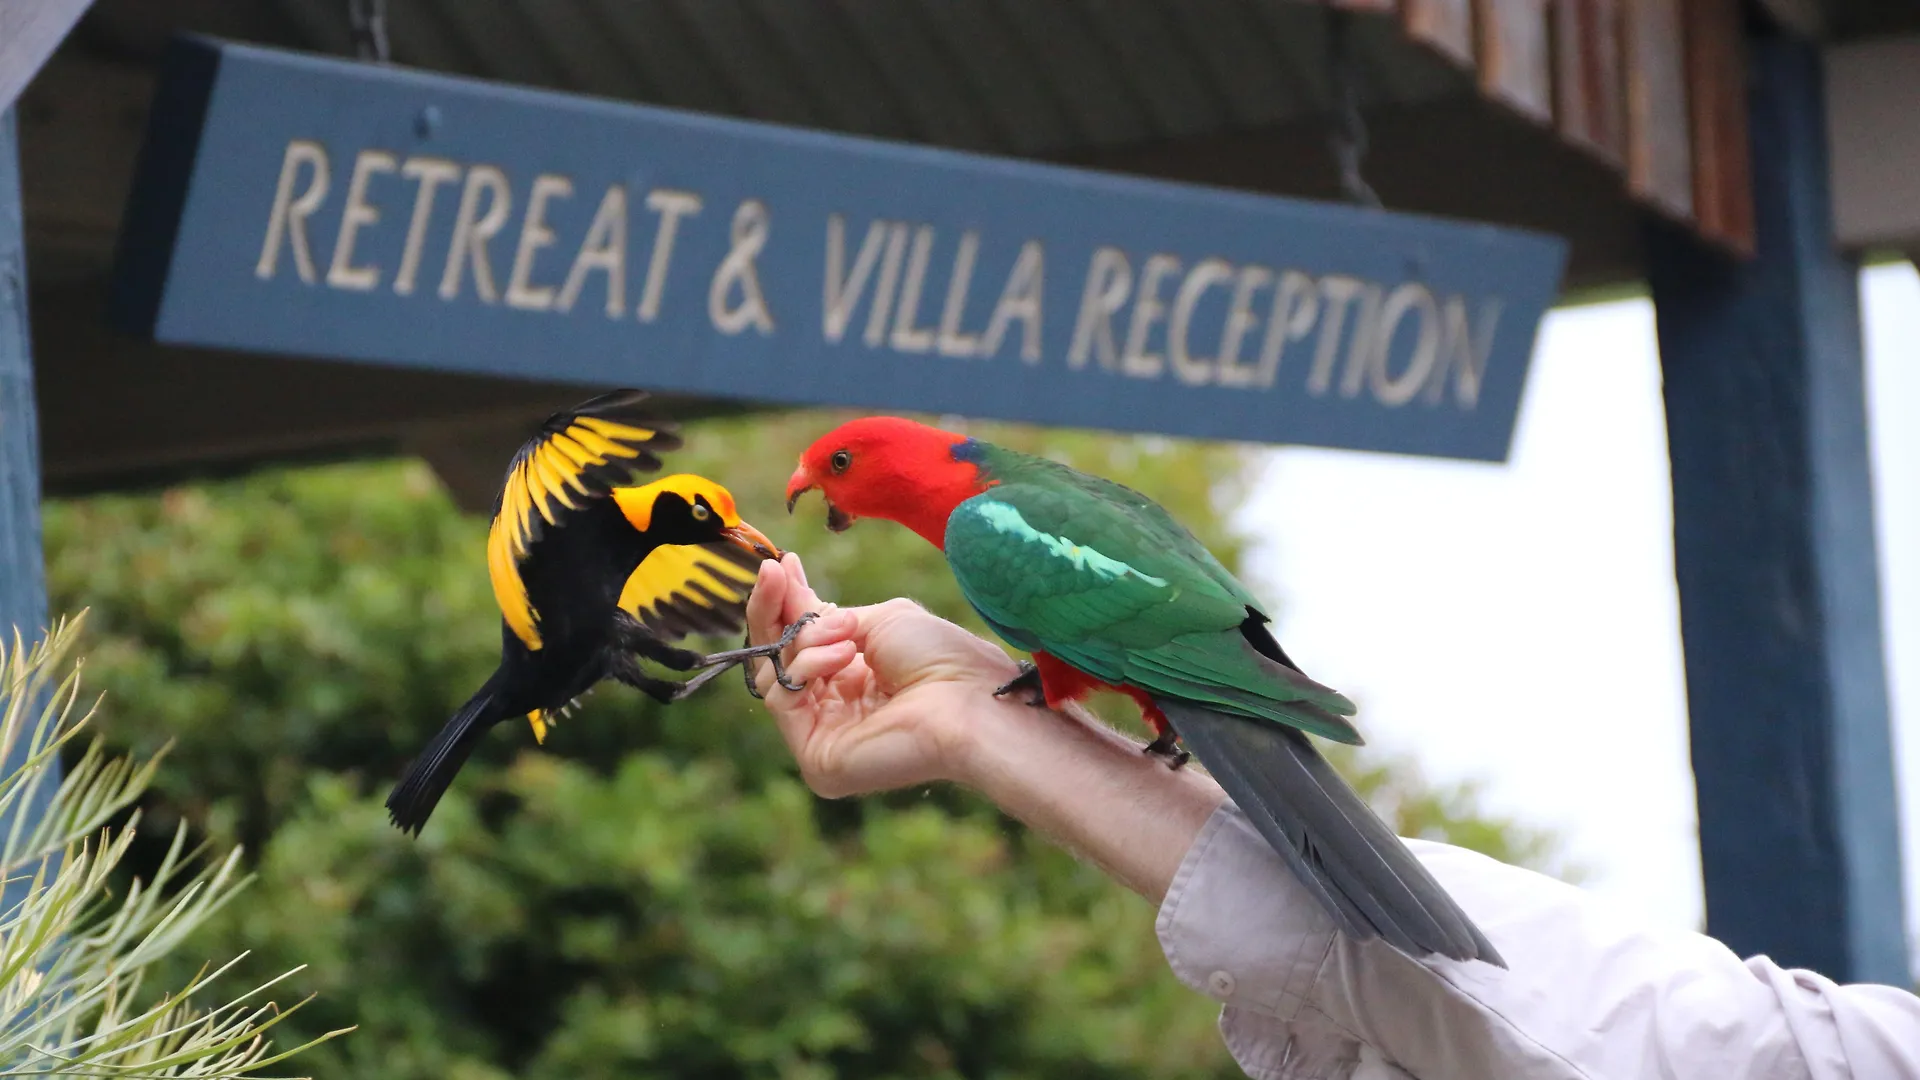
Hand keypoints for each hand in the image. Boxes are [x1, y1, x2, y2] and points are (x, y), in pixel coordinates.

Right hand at [744, 553, 1027, 797]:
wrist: (967, 699)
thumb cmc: (940, 657)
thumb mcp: (880, 620)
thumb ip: (829, 617)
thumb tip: (791, 596)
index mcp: (856, 679)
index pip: (803, 642)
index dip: (786, 602)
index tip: (778, 563)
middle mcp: (836, 709)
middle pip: (779, 657)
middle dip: (774, 609)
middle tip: (773, 570)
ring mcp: (824, 735)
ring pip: (777, 673)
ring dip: (805, 637)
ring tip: (845, 628)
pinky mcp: (817, 757)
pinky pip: (783, 699)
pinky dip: (808, 665)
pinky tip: (843, 653)